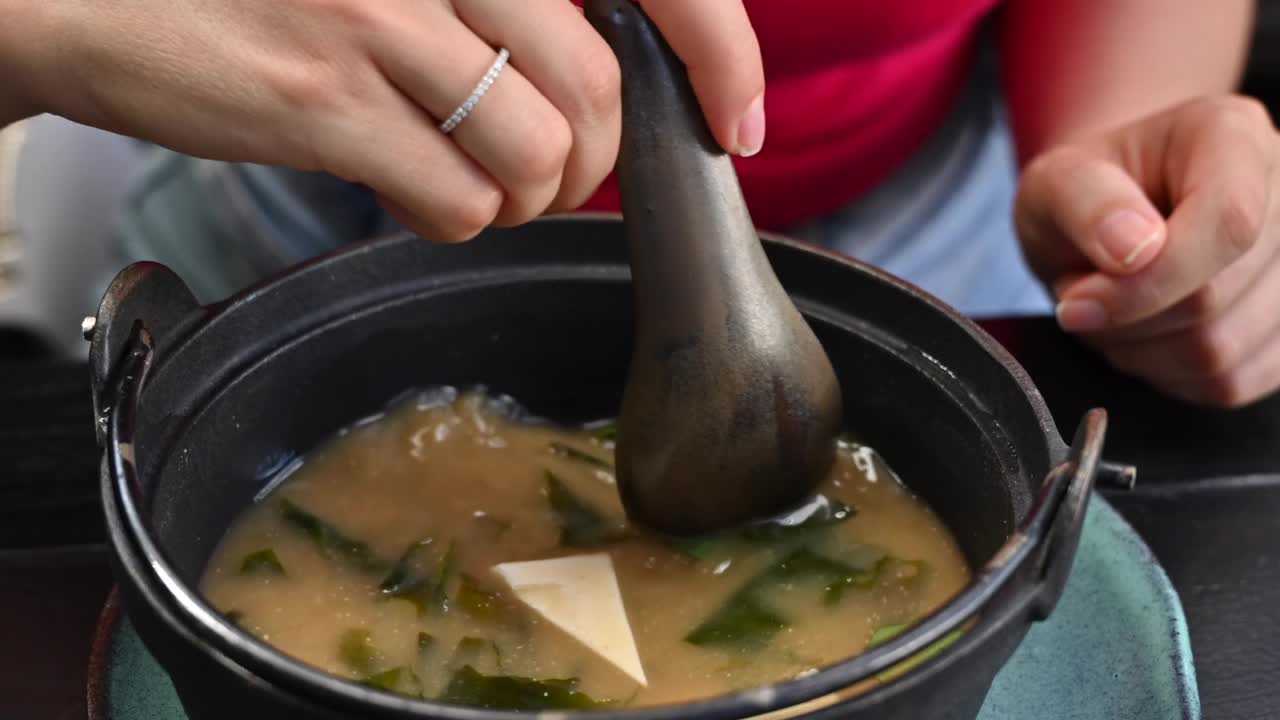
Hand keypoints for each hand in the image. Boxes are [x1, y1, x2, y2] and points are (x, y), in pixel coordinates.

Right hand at [5, 0, 763, 240]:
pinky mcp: (323, 101)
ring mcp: (380, 17)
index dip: (724, 56)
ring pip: (539, 154)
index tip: (736, 125)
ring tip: (479, 187)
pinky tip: (410, 192)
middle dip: (594, 164)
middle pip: (601, 92)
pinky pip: (459, 199)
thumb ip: (510, 6)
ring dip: (528, 198)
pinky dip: (458, 218)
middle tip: (548, 173)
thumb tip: (615, 87)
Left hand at [1015, 95, 1279, 406]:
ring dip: (1142, 351)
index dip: (1149, 281)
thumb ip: (1085, 204)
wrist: (1108, 222)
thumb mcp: (1054, 183)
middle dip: (1127, 318)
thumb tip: (1132, 248)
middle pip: (1217, 298)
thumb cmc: (1084, 197)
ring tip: (1115, 311)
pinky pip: (1231, 381)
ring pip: (1223, 352)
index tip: (1079, 302)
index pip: (1229, 223)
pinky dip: (1169, 374)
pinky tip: (1148, 335)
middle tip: (1084, 298)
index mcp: (1233, 136)